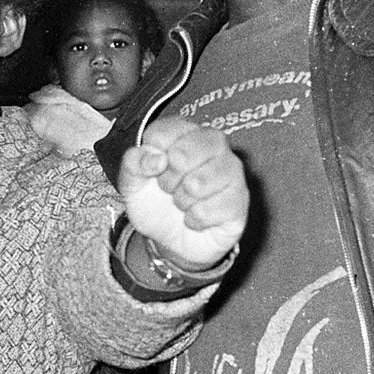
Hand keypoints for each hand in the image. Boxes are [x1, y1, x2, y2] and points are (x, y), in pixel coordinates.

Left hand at [119, 116, 248, 269]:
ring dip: (182, 201)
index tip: (155, 169)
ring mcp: (232, 170)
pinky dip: (194, 220)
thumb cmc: (156, 204)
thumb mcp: (132, 183)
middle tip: (171, 189)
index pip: (163, 132)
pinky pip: (207, 210)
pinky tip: (197, 218)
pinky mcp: (240, 199)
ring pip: (197, 184)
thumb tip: (156, 159)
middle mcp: (214, 144)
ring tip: (184, 203)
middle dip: (167, 180)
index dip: (152, 156)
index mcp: (186, 132)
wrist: (171, 240)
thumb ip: (133, 163)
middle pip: (182, 154)